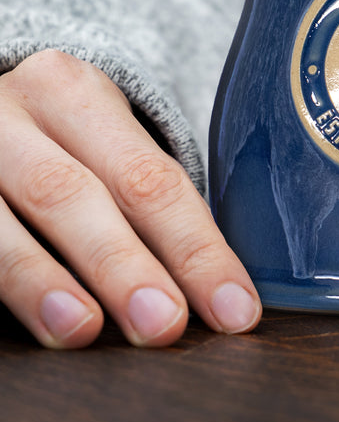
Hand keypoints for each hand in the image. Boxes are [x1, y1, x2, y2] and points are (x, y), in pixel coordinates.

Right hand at [0, 50, 261, 347]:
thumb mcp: (104, 142)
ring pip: (2, 224)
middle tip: (164, 323)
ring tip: (82, 328)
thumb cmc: (62, 142)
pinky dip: (1, 286)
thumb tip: (217, 292)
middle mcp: (13, 114)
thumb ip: (144, 198)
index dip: (196, 250)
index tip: (234, 310)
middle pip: (74, 194)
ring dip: (43, 281)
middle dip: (123, 265)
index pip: (150, 178)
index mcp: (76, 93)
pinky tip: (32, 322)